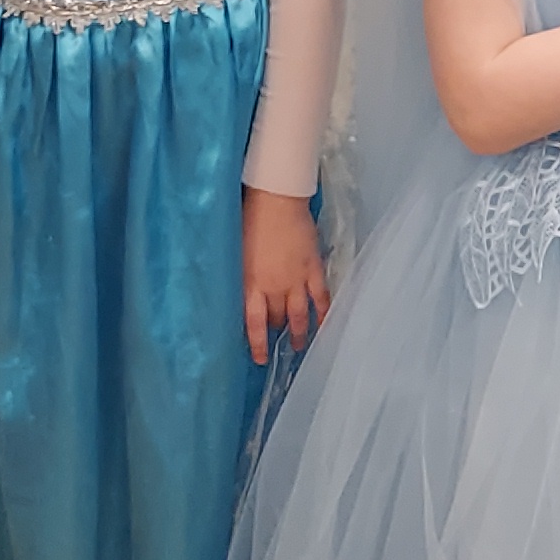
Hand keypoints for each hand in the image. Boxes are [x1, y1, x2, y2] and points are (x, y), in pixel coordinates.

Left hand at [242, 186, 328, 363]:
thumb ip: (240, 277)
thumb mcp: (234, 253)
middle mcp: (274, 288)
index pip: (254, 324)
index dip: (257, 344)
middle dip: (275, 329)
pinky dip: (324, 313)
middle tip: (277, 337)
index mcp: (250, 285)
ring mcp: (296, 280)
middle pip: (276, 318)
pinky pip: (321, 298)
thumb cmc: (248, 221)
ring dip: (300, 332)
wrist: (275, 201)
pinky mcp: (313, 269)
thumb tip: (239, 293)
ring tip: (301, 345)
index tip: (259, 358)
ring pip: (299, 315)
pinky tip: (325, 324)